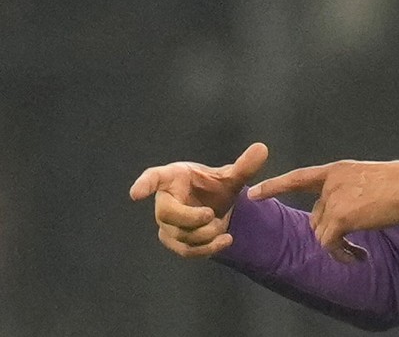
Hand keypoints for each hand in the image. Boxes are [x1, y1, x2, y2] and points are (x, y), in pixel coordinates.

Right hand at [129, 142, 267, 258]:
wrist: (215, 207)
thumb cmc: (213, 186)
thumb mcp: (231, 176)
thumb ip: (244, 166)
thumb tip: (262, 148)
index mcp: (173, 177)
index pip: (154, 178)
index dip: (144, 185)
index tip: (136, 194)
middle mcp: (165, 200)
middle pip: (167, 214)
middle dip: (189, 218)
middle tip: (210, 215)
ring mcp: (167, 223)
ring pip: (179, 235)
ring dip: (205, 234)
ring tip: (223, 227)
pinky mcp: (174, 240)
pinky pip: (186, 250)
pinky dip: (207, 249)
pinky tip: (225, 241)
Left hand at [250, 160, 398, 263]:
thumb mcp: (368, 179)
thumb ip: (350, 190)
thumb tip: (345, 212)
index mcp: (337, 170)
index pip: (299, 178)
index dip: (276, 186)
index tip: (254, 194)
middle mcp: (331, 182)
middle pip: (316, 216)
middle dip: (331, 233)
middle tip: (351, 246)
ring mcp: (334, 198)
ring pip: (322, 232)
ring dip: (338, 247)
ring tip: (357, 252)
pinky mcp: (341, 216)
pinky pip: (330, 243)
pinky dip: (342, 254)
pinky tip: (358, 256)